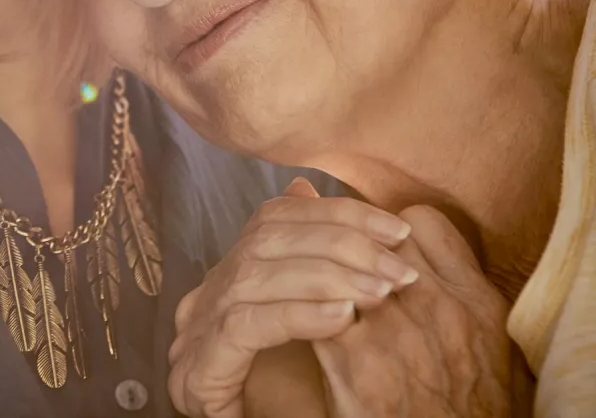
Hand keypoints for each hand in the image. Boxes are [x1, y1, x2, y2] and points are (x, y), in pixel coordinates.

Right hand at [168, 179, 417, 417]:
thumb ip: (324, 275)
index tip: (397, 230)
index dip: (336, 213)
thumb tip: (318, 197)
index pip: (275, 218)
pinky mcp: (198, 369)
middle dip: (341, 243)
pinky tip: (342, 318)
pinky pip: (246, 325)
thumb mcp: (319, 327)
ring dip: (328, 277)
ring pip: (255, 275)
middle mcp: (208, 295)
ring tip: (381, 291)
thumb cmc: (296, 398)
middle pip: (266, 238)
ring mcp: (197, 330)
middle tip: (399, 268)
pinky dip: (297, 314)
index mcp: (232, 276)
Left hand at [312, 205, 519, 417]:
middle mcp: (436, 305)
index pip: (419, 221)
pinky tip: (302, 322)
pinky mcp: (353, 362)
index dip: (392, 230)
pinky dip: (304, 311)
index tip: (380, 248)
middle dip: (351, 248)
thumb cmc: (473, 409)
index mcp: (475, 297)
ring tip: (315, 290)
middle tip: (338, 264)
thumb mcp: (496, 347)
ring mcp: (393, 330)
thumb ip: (466, 291)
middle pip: (372, 239)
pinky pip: (314, 310)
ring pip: (338, 267)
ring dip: (324, 275)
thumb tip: (431, 253)